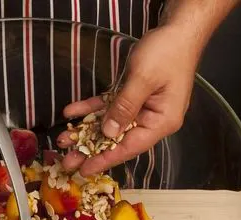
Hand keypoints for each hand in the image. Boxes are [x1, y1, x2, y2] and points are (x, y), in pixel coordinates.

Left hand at [57, 25, 200, 176]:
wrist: (178, 29)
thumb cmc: (167, 53)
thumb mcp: (143, 79)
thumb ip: (125, 107)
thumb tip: (108, 133)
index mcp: (161, 122)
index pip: (129, 147)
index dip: (105, 159)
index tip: (85, 170)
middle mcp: (151, 119)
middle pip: (117, 139)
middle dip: (90, 149)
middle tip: (66, 161)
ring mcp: (142, 108)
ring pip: (109, 124)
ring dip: (85, 130)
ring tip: (62, 138)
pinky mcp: (132, 95)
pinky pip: (108, 106)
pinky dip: (91, 108)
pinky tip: (71, 111)